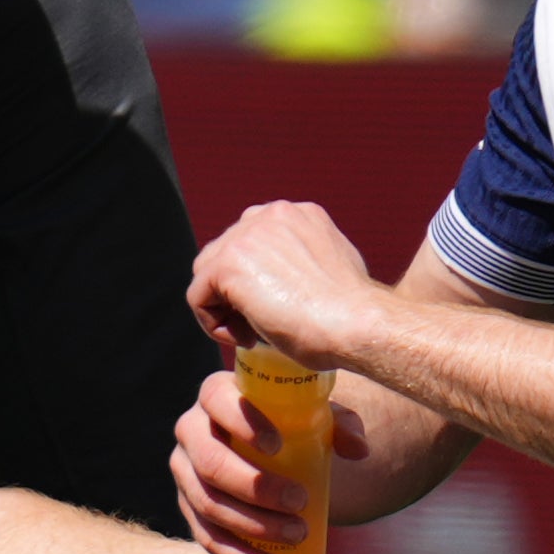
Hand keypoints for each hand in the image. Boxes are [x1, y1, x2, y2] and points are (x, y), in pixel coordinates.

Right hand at [167, 363, 337, 553]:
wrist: (265, 451)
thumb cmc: (290, 425)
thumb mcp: (315, 416)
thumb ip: (342, 425)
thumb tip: (359, 450)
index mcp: (216, 394)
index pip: (217, 399)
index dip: (242, 422)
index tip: (277, 446)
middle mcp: (191, 430)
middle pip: (211, 462)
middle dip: (255, 487)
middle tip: (300, 501)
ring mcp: (185, 472)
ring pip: (208, 503)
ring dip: (253, 526)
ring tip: (298, 533)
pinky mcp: (189, 508)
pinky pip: (205, 537)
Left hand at [186, 198, 383, 366]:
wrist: (356, 324)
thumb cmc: (351, 313)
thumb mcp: (334, 269)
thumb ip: (306, 260)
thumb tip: (291, 278)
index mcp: (296, 214)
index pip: (251, 242)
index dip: (254, 282)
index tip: (275, 311)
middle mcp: (269, 214)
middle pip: (224, 253)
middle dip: (234, 293)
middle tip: (259, 327)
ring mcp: (246, 236)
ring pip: (207, 275)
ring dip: (223, 309)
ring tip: (251, 335)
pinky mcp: (228, 264)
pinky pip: (198, 296)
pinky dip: (212, 324)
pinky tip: (243, 339)